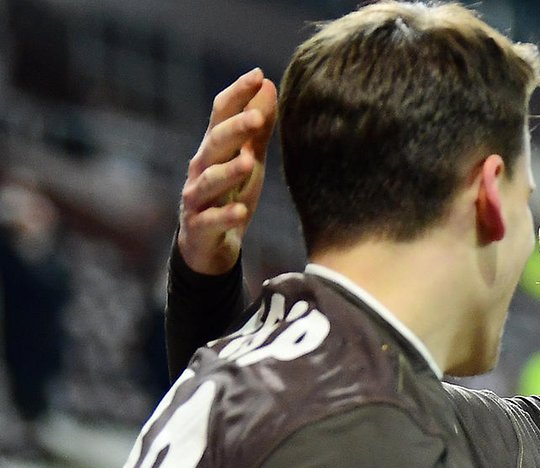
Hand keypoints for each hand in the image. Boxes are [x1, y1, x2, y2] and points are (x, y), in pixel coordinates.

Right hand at [178, 68, 276, 274]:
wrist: (207, 247)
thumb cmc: (229, 195)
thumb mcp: (248, 160)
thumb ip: (257, 128)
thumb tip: (269, 84)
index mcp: (214, 149)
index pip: (221, 115)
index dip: (238, 95)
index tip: (258, 75)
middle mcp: (201, 169)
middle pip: (214, 143)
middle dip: (234, 129)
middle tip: (257, 117)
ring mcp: (196, 199)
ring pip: (209, 181)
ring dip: (228, 171)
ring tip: (248, 163)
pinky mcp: (198, 228)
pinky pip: (210, 220)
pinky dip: (225, 216)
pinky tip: (241, 212)